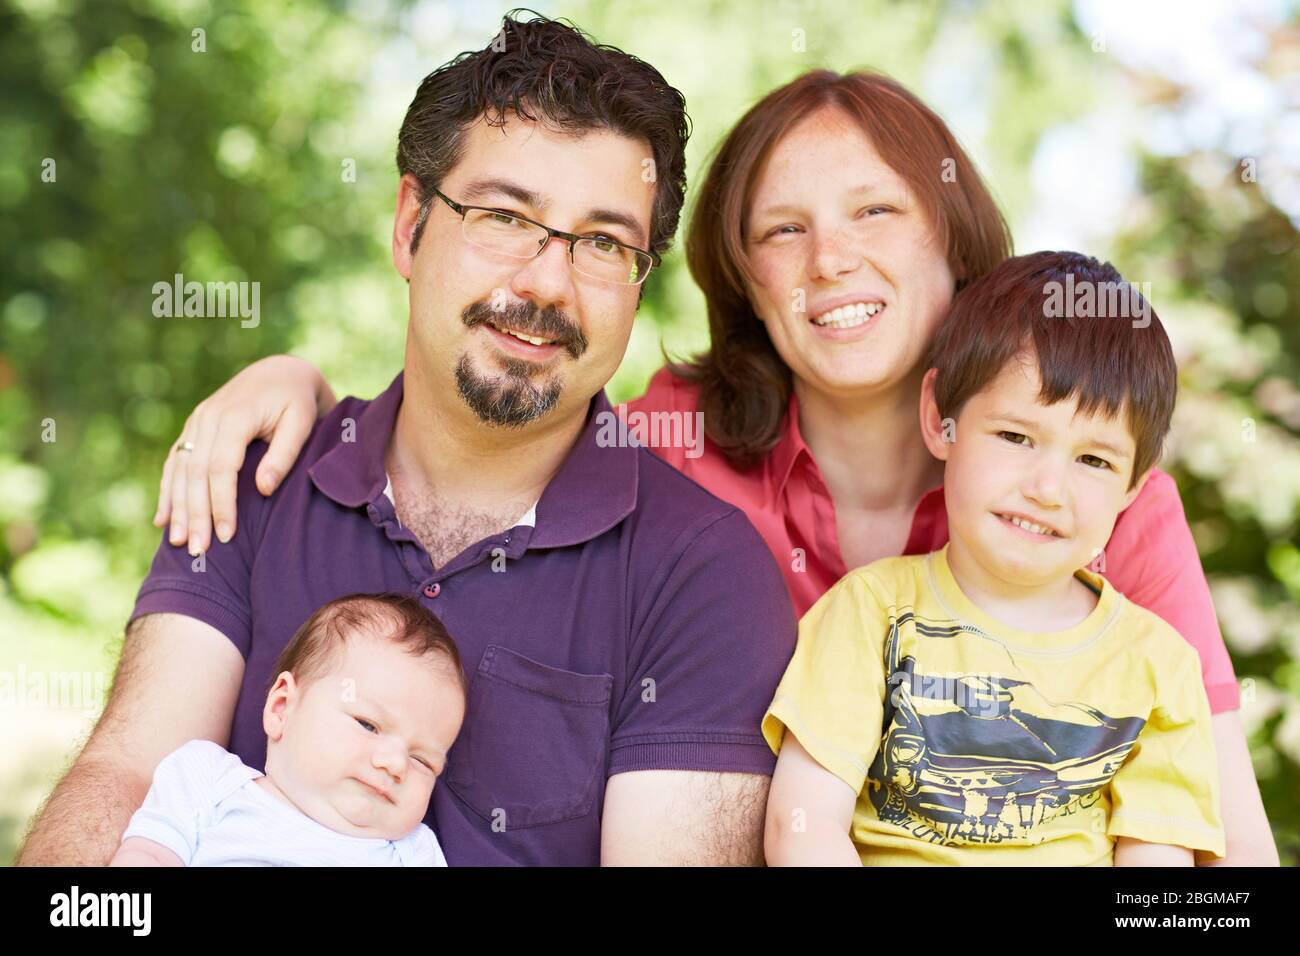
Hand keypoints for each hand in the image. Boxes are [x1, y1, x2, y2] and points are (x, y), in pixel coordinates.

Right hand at [153, 355, 335, 553]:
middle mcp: (208, 417)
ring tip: (178, 543)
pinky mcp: (193, 428)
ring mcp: (196, 421)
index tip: (225, 535)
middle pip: (195, 473)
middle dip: (195, 514)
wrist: (280, 372)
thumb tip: (263, 489)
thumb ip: (284, 455)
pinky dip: (168, 492)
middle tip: (197, 551)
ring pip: (180, 470)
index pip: (221, 467)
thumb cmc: (297, 401)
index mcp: (236, 415)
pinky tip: (163, 520)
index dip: (221, 503)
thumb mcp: (301, 422)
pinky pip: (175, 462)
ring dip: (178, 508)